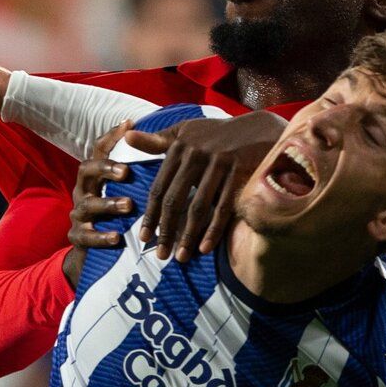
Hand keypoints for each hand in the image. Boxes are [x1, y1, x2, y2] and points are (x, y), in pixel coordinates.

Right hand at [61, 122, 134, 283]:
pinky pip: (87, 236)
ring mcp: (78, 214)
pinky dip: (101, 236)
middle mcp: (84, 190)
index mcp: (95, 176)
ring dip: (108, 204)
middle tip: (126, 171)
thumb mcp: (128, 191)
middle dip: (105, 169)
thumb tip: (165, 142)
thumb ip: (140, 171)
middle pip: (86, 171)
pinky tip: (116, 237)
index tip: (129, 125)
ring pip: (87, 204)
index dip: (112, 137)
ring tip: (128, 205)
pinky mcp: (78, 237)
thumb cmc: (118, 214)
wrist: (94, 251)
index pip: (99, 150)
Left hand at [136, 111, 285, 261]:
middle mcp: (195, 155)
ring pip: (198, 207)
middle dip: (166, 231)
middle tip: (161, 255)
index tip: (144, 238)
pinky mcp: (239, 172)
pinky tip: (205, 247)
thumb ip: (158, 140)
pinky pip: (223, 207)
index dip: (150, 215)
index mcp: (179, 148)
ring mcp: (218, 164)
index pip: (159, 187)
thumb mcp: (186, 132)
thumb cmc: (217, 134)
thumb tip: (127, 135)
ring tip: (181, 257)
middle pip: (174, 200)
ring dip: (188, 235)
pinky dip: (213, 229)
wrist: (258, 129)